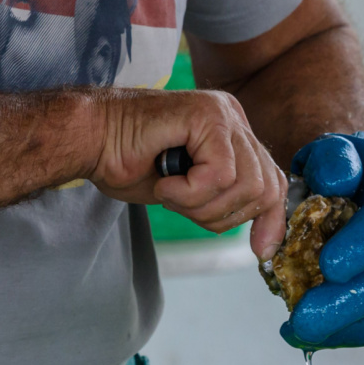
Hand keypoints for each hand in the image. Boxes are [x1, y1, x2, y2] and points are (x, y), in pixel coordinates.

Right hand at [86, 88, 286, 260]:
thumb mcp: (190, 194)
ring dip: (201, 204)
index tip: (260, 251)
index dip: (272, 221)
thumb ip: (226, 202)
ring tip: (169, 192)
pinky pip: (221, 174)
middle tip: (181, 206)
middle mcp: (234, 119)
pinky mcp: (208, 114)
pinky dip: (189, 192)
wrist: (89, 139)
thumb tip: (266, 243)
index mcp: (234, 135)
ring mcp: (223, 113)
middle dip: (223, 215)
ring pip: (245, 183)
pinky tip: (163, 182)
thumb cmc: (127, 163)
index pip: (274, 183)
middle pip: (265, 188)